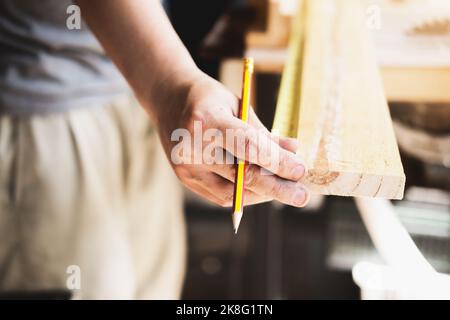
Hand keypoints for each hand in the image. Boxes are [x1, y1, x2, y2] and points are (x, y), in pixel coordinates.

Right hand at [154, 70, 308, 207]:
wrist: (167, 100)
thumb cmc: (209, 99)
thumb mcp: (238, 105)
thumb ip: (263, 133)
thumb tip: (293, 153)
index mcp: (206, 120)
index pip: (248, 147)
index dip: (277, 162)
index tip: (300, 170)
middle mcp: (192, 148)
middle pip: (240, 177)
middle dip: (276, 188)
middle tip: (301, 196)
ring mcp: (186, 167)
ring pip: (232, 193)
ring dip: (262, 193)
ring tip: (283, 188)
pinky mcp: (186, 179)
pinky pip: (221, 196)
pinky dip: (245, 194)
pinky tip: (260, 188)